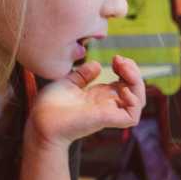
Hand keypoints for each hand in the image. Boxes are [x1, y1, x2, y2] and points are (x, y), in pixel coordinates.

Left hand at [27, 55, 146, 149]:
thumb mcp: (68, 82)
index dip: (126, 69)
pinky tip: (122, 88)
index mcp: (100, 97)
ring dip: (137, 82)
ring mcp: (109, 112)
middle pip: (135, 90)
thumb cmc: (50, 106)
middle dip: (133, 71)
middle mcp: (107, 105)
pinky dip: (133, 101)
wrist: (41, 121)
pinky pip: (133, 116)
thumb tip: (97, 65)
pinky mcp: (107, 120)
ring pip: (138, 101)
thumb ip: (82, 75)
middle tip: (120, 60)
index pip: (125, 83)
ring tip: (123, 68)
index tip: (115, 58)